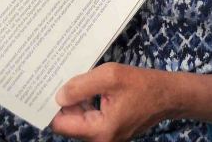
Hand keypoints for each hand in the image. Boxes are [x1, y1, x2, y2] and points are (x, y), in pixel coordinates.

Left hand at [51, 63, 172, 141]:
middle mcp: (100, 139)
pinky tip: (84, 85)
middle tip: (53, 77)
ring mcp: (105, 136)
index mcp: (99, 131)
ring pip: (78, 119)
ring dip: (74, 100)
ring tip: (68, 77)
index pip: (62, 124)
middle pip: (69, 122)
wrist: (168, 95)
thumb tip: (58, 96)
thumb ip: (82, 86)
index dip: (51, 107)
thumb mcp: (110, 77)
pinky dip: (85, 102)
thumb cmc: (141, 84)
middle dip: (62, 102)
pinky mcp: (109, 129)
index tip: (43, 88)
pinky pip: (89, 117)